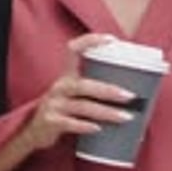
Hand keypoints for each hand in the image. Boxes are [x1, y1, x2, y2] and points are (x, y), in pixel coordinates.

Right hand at [26, 33, 133, 151]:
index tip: (112, 40)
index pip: (73, 50)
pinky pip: (70, 123)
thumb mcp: (74, 94)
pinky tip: (99, 129)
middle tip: (130, 96)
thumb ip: (95, 90)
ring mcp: (54, 104)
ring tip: (125, 117)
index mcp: (67, 75)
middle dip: (108, 90)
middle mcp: (59, 86)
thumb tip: (136, 96)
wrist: (35, 131)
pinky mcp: (50, 121)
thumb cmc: (65, 108)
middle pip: (84, 85)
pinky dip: (85, 126)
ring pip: (82, 106)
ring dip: (106, 112)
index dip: (90, 41)